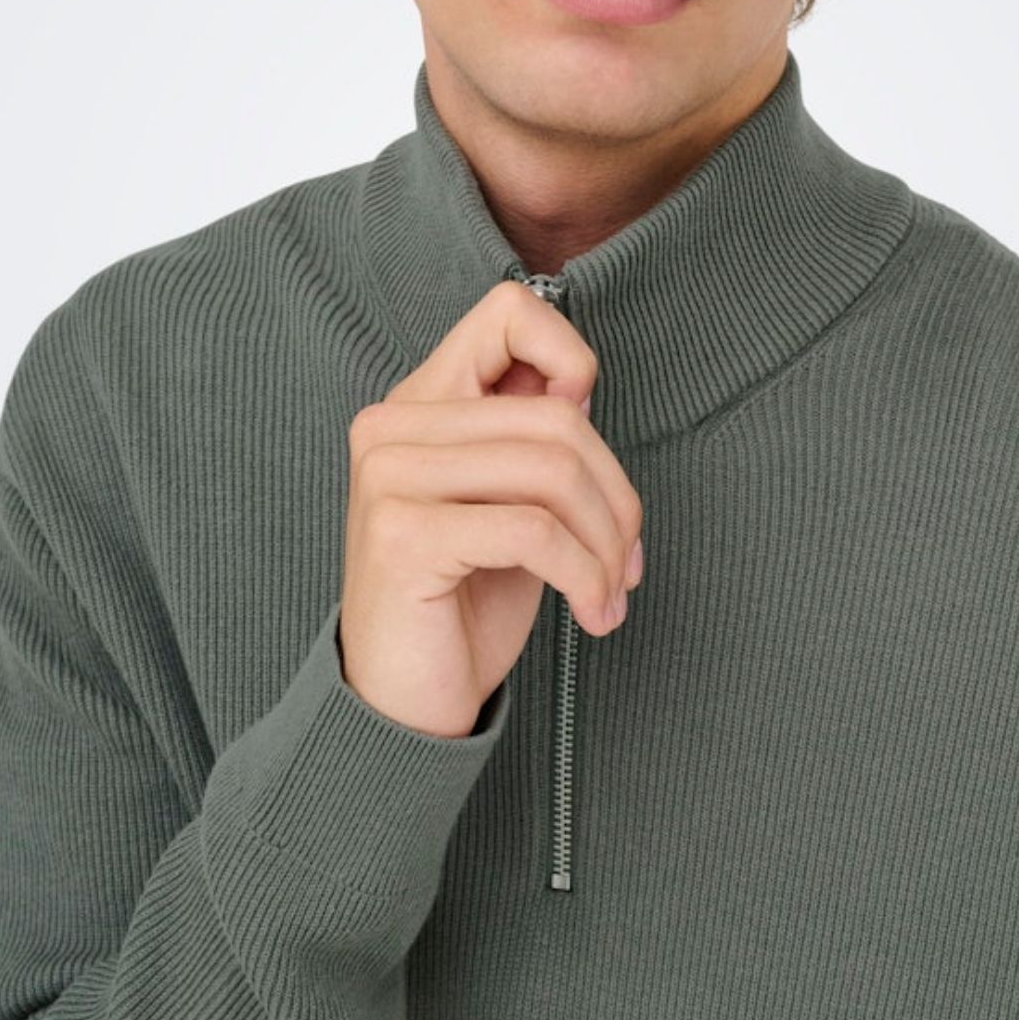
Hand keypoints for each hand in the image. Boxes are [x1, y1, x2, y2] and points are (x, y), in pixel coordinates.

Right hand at [337, 280, 643, 736]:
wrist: (402, 706)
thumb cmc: (463, 605)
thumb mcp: (511, 505)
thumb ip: (534, 438)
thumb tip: (580, 389)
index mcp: (419, 404)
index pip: (507, 313)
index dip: (569, 357)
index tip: (590, 442)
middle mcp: (392, 426)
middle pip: (556, 418)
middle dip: (616, 496)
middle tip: (628, 561)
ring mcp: (390, 475)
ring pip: (552, 471)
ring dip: (607, 544)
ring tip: (611, 592)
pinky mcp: (402, 532)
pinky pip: (533, 531)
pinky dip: (585, 575)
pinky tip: (592, 613)